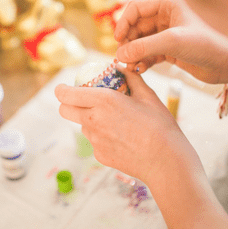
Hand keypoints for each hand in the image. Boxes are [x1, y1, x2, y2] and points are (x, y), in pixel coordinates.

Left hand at [55, 67, 189, 182]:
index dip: (62, 89)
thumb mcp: (148, 95)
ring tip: (116, 122)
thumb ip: (131, 78)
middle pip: (64, 110)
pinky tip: (123, 138)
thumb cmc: (160, 126)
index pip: (66, 94)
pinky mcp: (100, 155)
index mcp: (104, 101)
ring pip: (82, 126)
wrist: (166, 161)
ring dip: (90, 120)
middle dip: (68, 104)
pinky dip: (103, 136)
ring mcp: (95, 140)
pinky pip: (95, 141)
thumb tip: (122, 67)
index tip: (65, 88)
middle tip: (83, 101)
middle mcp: (94, 120)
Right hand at [115, 0, 227, 83]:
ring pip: (141, 42)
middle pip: (136, 27)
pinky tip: (140, 69)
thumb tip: (119, 54)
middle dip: (128, 42)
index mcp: (168, 5)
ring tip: (131, 66)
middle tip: (122, 57)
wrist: (227, 64)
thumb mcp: (173, 42)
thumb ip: (144, 47)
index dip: (123, 23)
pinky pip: (148, 54)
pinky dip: (142, 61)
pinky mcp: (170, 51)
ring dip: (133, 54)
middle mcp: (167, 18)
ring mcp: (168, 35)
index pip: (136, 9)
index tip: (117, 40)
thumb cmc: (206, 44)